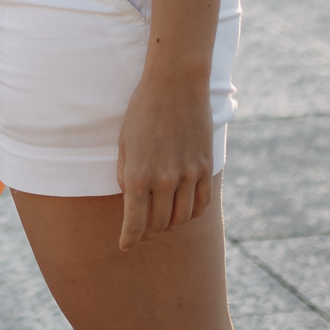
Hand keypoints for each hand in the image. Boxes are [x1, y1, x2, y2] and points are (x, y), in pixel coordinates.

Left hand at [115, 70, 216, 250]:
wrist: (176, 84)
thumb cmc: (142, 110)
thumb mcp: (124, 143)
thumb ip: (127, 176)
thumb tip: (132, 201)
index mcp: (140, 175)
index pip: (135, 223)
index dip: (129, 239)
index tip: (125, 246)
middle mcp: (165, 180)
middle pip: (159, 224)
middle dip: (148, 234)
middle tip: (142, 233)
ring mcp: (189, 175)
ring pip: (182, 218)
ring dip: (170, 226)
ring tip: (161, 223)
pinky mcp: (205, 168)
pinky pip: (201, 204)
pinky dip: (191, 214)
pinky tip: (183, 212)